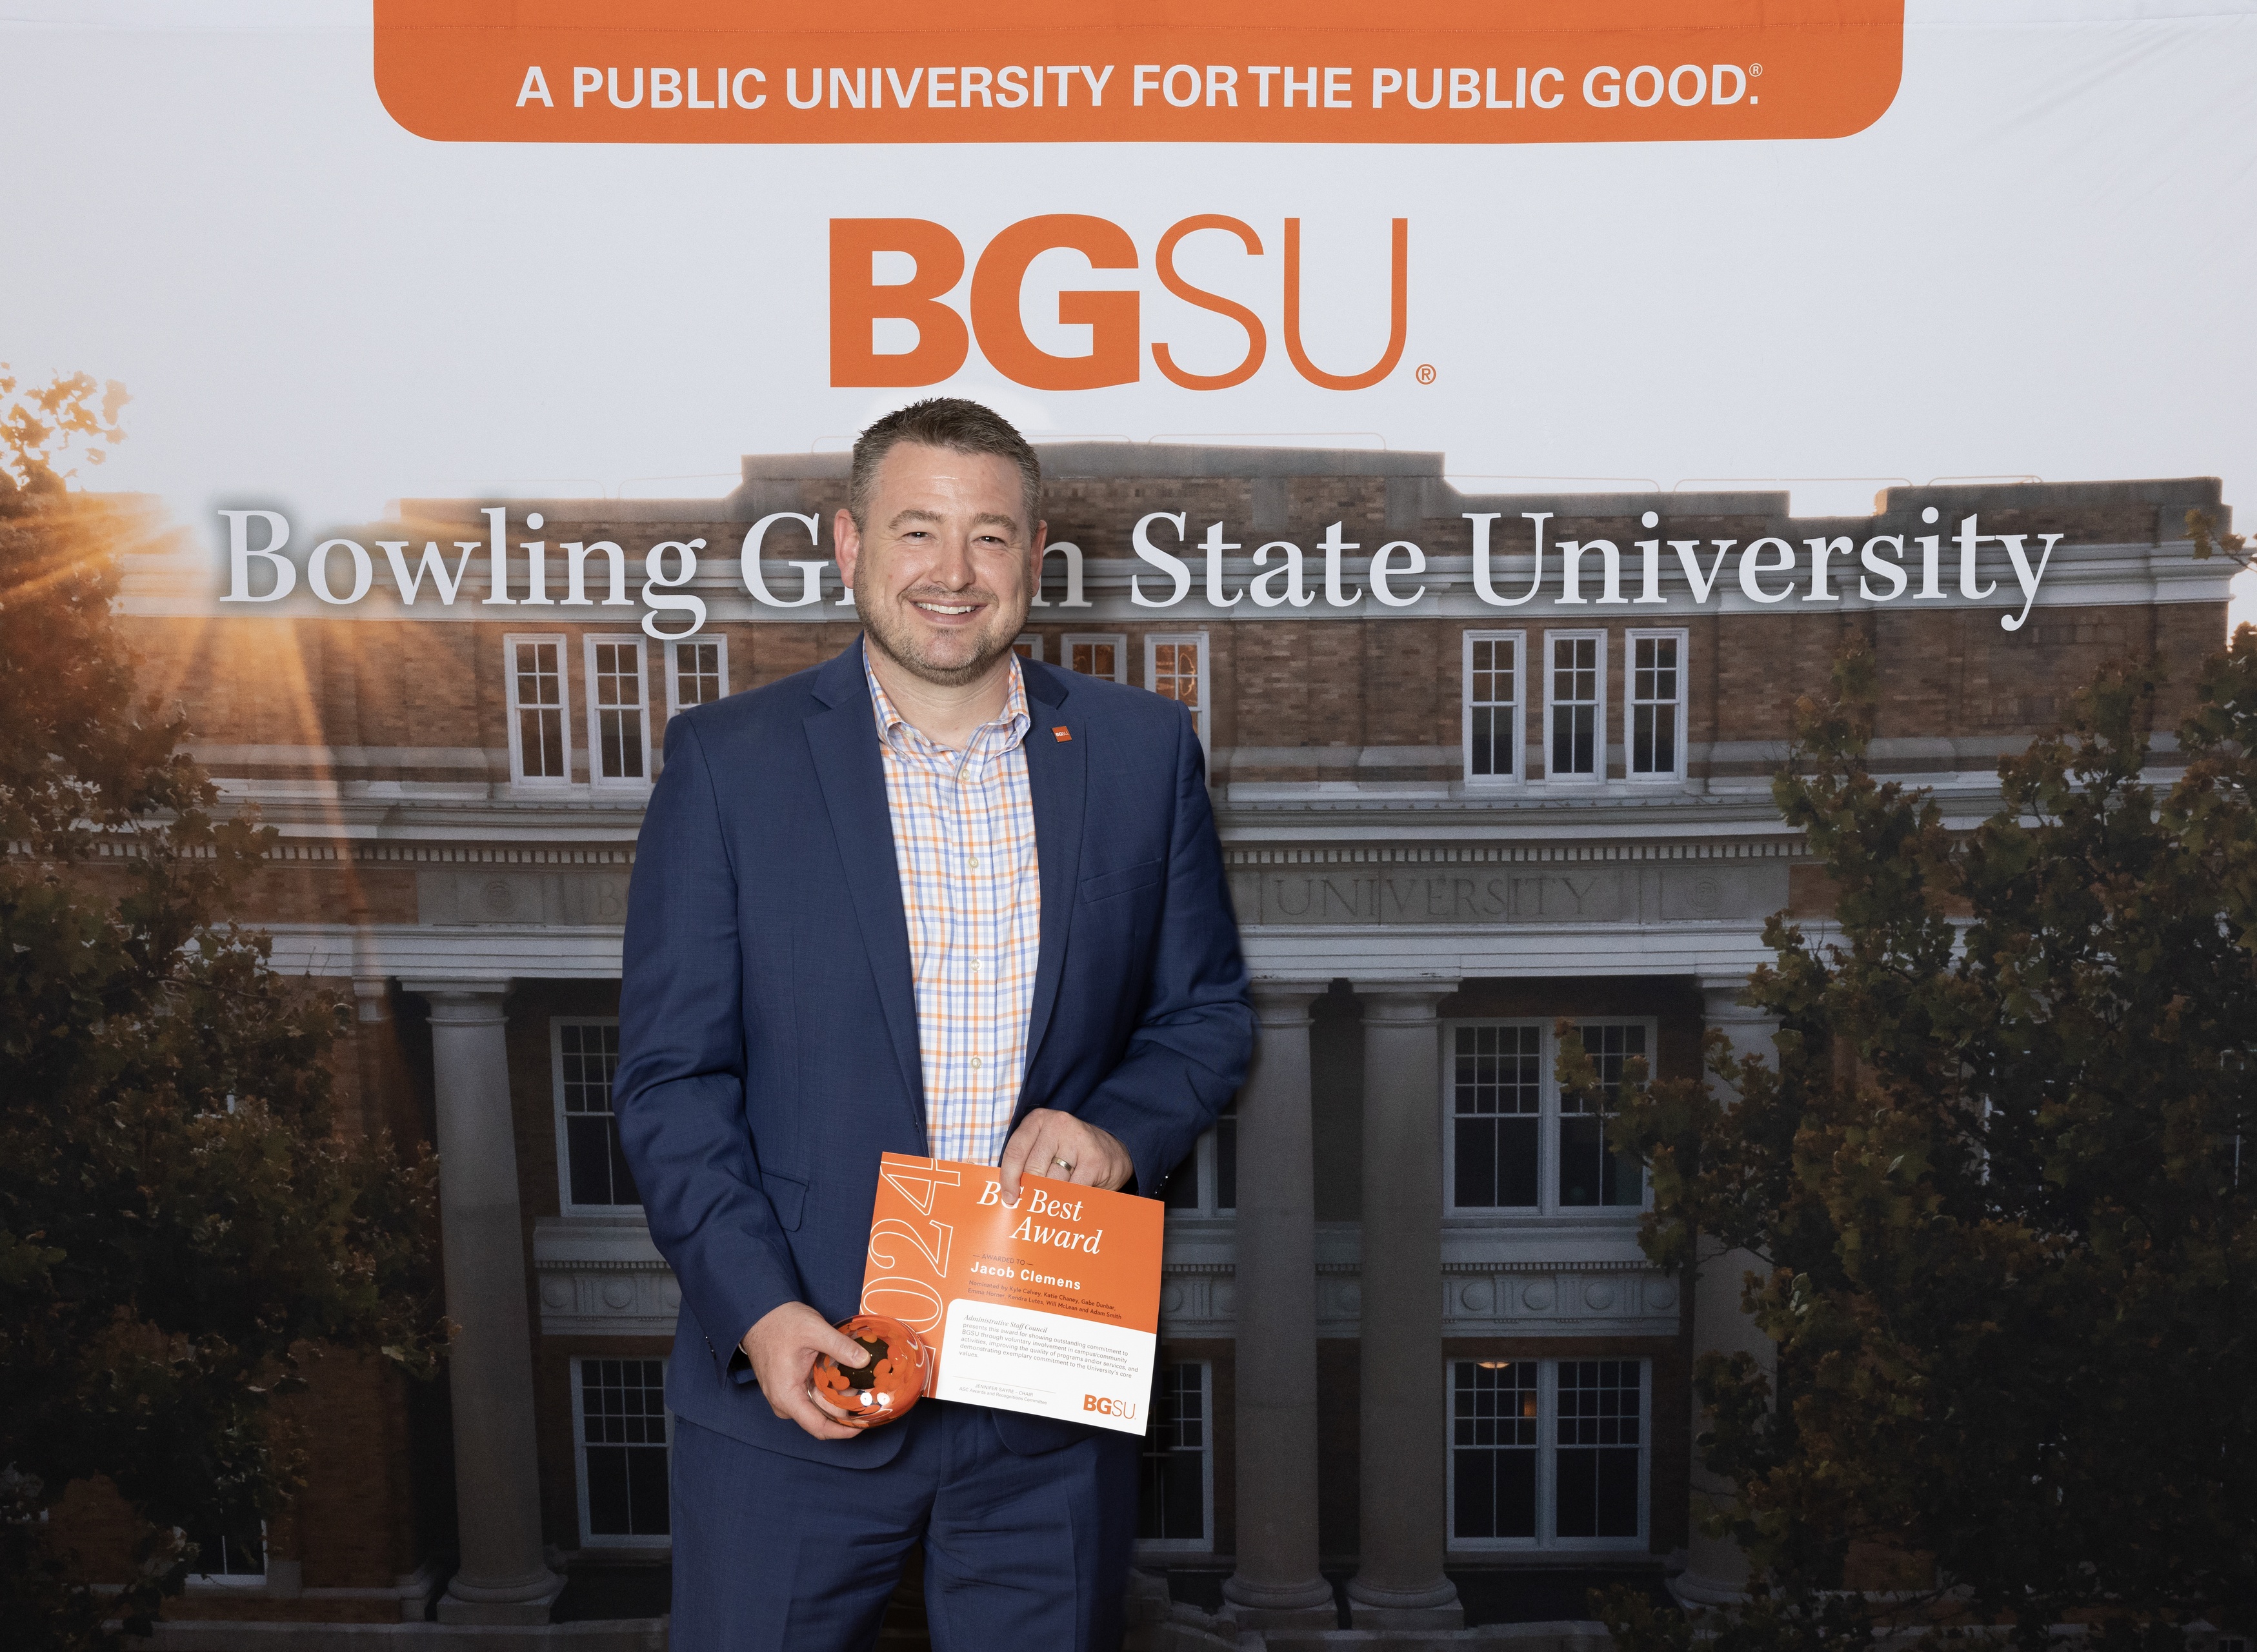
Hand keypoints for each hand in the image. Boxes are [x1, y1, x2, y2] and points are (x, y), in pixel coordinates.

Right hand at [741, 1301, 870, 1440]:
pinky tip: (844, 1376)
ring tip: (861, 1383)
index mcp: (787, 1396)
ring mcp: (785, 1394)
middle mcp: (784, 1401)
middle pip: (821, 1417)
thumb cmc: (779, 1322)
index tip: (864, 1425)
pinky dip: (828, 1388)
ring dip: (838, 1396)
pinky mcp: (789, 1385)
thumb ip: (841, 1347)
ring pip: (818, 1405)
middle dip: (845, 1409)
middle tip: (869, 1396)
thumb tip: (865, 1361)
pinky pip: (811, 1394)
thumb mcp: (814, 1330)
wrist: (759, 1312)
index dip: (843, 1431)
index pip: (819, 1427)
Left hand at [997, 1108, 1131, 1202]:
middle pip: (1033, 1169)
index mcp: (1038, 1120)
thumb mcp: (1045, 1147)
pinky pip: (1072, 1189)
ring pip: (1052, 1181)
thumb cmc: (1071, 1153)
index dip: (1008, 1178)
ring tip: (1054, 1202)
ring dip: (1052, 1197)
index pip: (1015, 1151)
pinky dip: (1069, 1200)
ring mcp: (1077, 1140)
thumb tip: (1010, 1193)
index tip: (1009, 1198)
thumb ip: (1027, 1162)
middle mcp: (1057, 1124)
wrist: (1114, 1152)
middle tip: (1033, 1205)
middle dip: (1032, 1191)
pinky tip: (1070, 1203)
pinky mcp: (1094, 1159)